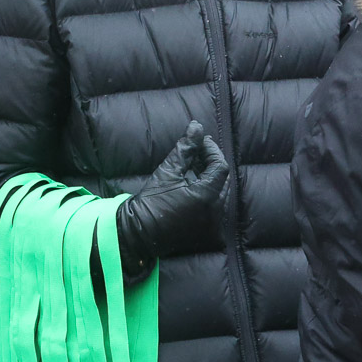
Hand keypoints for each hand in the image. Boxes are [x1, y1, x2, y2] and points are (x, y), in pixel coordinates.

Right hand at [116, 121, 228, 273]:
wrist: (138, 234)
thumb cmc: (150, 203)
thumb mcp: (167, 171)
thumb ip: (185, 148)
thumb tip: (197, 127)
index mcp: (207, 197)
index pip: (220, 166)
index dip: (211, 151)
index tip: (200, 142)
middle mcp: (215, 213)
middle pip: (223, 180)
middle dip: (212, 163)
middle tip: (197, 152)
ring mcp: (213, 225)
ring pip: (221, 194)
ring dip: (211, 178)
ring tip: (193, 167)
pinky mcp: (208, 233)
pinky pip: (216, 208)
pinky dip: (209, 195)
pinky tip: (194, 187)